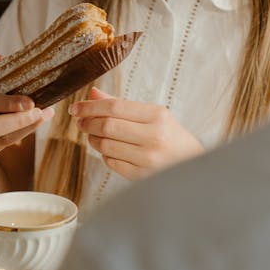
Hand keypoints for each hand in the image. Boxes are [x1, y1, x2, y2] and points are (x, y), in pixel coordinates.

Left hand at [69, 88, 203, 180]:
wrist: (193, 165)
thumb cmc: (169, 136)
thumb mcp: (151, 115)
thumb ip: (121, 104)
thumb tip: (93, 93)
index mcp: (157, 115)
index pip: (114, 107)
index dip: (90, 107)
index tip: (76, 108)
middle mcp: (154, 136)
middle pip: (107, 126)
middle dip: (88, 123)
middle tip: (80, 122)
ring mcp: (148, 159)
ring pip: (106, 146)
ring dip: (93, 139)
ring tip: (93, 135)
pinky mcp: (141, 176)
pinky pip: (111, 162)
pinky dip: (104, 155)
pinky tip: (109, 150)